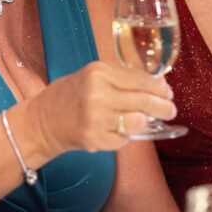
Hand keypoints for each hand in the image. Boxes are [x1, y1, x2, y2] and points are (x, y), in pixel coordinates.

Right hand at [26, 61, 175, 155]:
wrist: (41, 121)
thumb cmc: (69, 96)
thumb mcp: (91, 76)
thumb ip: (119, 79)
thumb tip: (155, 85)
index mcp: (98, 72)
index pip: (139, 78)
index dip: (158, 87)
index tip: (168, 92)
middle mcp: (97, 93)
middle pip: (143, 100)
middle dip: (162, 107)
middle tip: (170, 109)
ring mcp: (96, 118)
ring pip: (137, 122)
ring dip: (145, 122)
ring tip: (144, 121)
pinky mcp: (94, 139)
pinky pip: (123, 140)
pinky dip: (124, 137)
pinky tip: (116, 131)